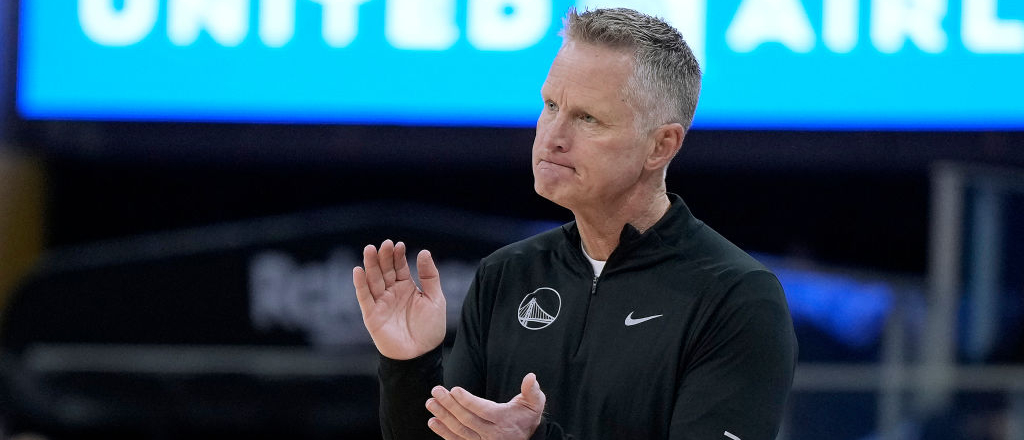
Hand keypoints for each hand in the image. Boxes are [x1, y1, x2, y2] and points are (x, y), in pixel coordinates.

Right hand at [353, 239, 446, 359]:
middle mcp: (392, 293)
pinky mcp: (372, 315)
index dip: (398, 255)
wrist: (422, 355)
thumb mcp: (436, 299)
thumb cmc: (430, 329)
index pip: (399, 266)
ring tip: (370, 249)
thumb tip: (423, 252)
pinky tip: (358, 270)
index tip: (399, 244)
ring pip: (373, 280)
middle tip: (384, 244)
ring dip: (370, 265)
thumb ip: (430, 276)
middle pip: (384, 270)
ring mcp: (381, 303)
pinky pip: (364, 298)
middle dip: (383, 257)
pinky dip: (360, 285)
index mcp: (406, 287)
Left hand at [425, 373, 545, 439]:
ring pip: (459, 431)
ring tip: (430, 403)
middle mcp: (492, 434)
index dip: (467, 401)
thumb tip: (531, 377)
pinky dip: (443, 433)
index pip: (483, 410)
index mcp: (504, 420)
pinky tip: (433, 422)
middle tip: (436, 391)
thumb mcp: (534, 403)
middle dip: (449, 405)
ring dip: (443, 417)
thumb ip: (532, 390)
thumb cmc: (528, 418)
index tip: (454, 390)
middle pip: (467, 420)